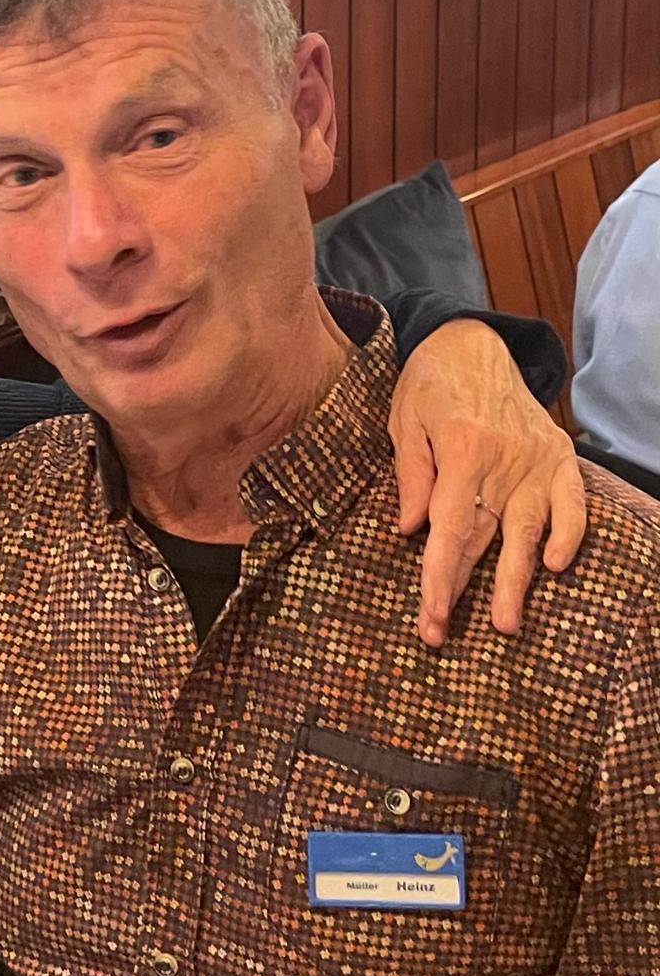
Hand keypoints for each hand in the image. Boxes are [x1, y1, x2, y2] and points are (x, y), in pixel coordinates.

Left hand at [389, 319, 585, 646]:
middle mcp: (505, 460)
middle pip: (485, 538)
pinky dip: (569, 533)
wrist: (472, 341)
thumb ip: (411, 476)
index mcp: (462, 452)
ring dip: (517, 579)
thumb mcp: (403, 421)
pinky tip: (555, 565)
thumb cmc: (428, 384)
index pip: (448, 531)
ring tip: (506, 623)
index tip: (429, 620)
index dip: (438, 580)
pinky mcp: (559, 454)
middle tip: (445, 634)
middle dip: (465, 592)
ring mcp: (537, 459)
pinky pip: (572, 502)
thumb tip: (410, 530)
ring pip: (529, 530)